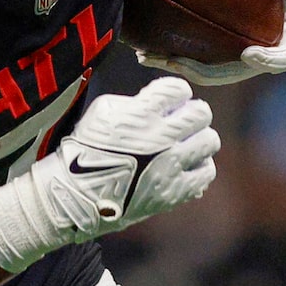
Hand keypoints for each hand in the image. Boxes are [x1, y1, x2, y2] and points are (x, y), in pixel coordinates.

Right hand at [0, 77, 219, 272]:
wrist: (75, 195)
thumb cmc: (85, 150)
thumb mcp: (103, 112)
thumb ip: (135, 102)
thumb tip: (160, 102)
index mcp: (143, 114)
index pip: (179, 90)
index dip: (175, 94)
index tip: (168, 102)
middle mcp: (163, 137)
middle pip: (201, 113)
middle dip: (192, 115)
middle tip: (180, 123)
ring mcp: (172, 166)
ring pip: (210, 141)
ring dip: (198, 140)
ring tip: (183, 147)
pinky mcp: (175, 191)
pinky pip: (206, 172)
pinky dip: (198, 168)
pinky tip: (184, 168)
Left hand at [136, 0, 285, 85]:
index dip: (272, 60)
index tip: (249, 54)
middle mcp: (266, 36)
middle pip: (241, 70)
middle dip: (210, 72)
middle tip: (179, 61)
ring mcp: (237, 38)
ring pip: (213, 68)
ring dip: (182, 68)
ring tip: (150, 58)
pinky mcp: (214, 36)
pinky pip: (195, 53)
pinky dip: (171, 55)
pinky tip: (143, 51)